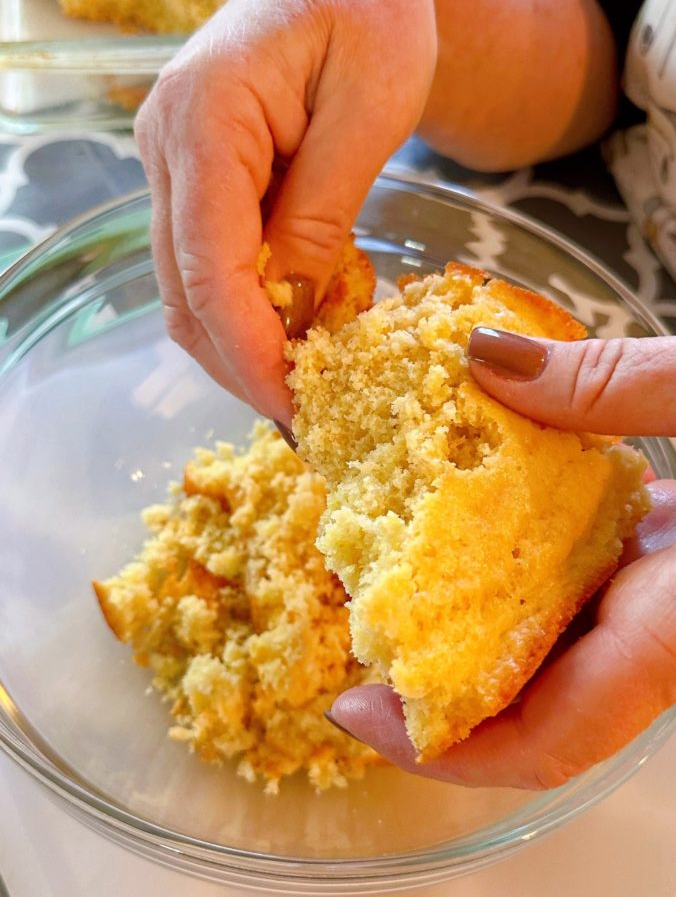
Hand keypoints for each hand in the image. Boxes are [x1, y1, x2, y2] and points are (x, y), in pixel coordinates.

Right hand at [135, 0, 435, 422]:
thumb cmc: (376, 12)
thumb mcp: (369, 108)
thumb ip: (323, 210)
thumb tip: (291, 309)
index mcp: (203, 115)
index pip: (209, 264)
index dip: (248, 348)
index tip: (295, 408)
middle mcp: (168, 142)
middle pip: (185, 289)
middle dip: (241, 362)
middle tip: (307, 419)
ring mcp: (175, 161)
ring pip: (190, 286)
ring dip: (242, 343)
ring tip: (306, 387)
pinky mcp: (199, 177)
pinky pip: (211, 263)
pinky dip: (250, 309)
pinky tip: (299, 333)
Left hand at [328, 331, 675, 787]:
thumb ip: (614, 385)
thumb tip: (482, 356)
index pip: (551, 739)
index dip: (445, 748)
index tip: (356, 712)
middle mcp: (665, 639)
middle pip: (533, 707)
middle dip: (432, 689)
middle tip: (347, 627)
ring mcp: (662, 606)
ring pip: (550, 655)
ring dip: (462, 628)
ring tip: (382, 572)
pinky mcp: (663, 566)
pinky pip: (576, 596)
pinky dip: (511, 573)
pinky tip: (467, 521)